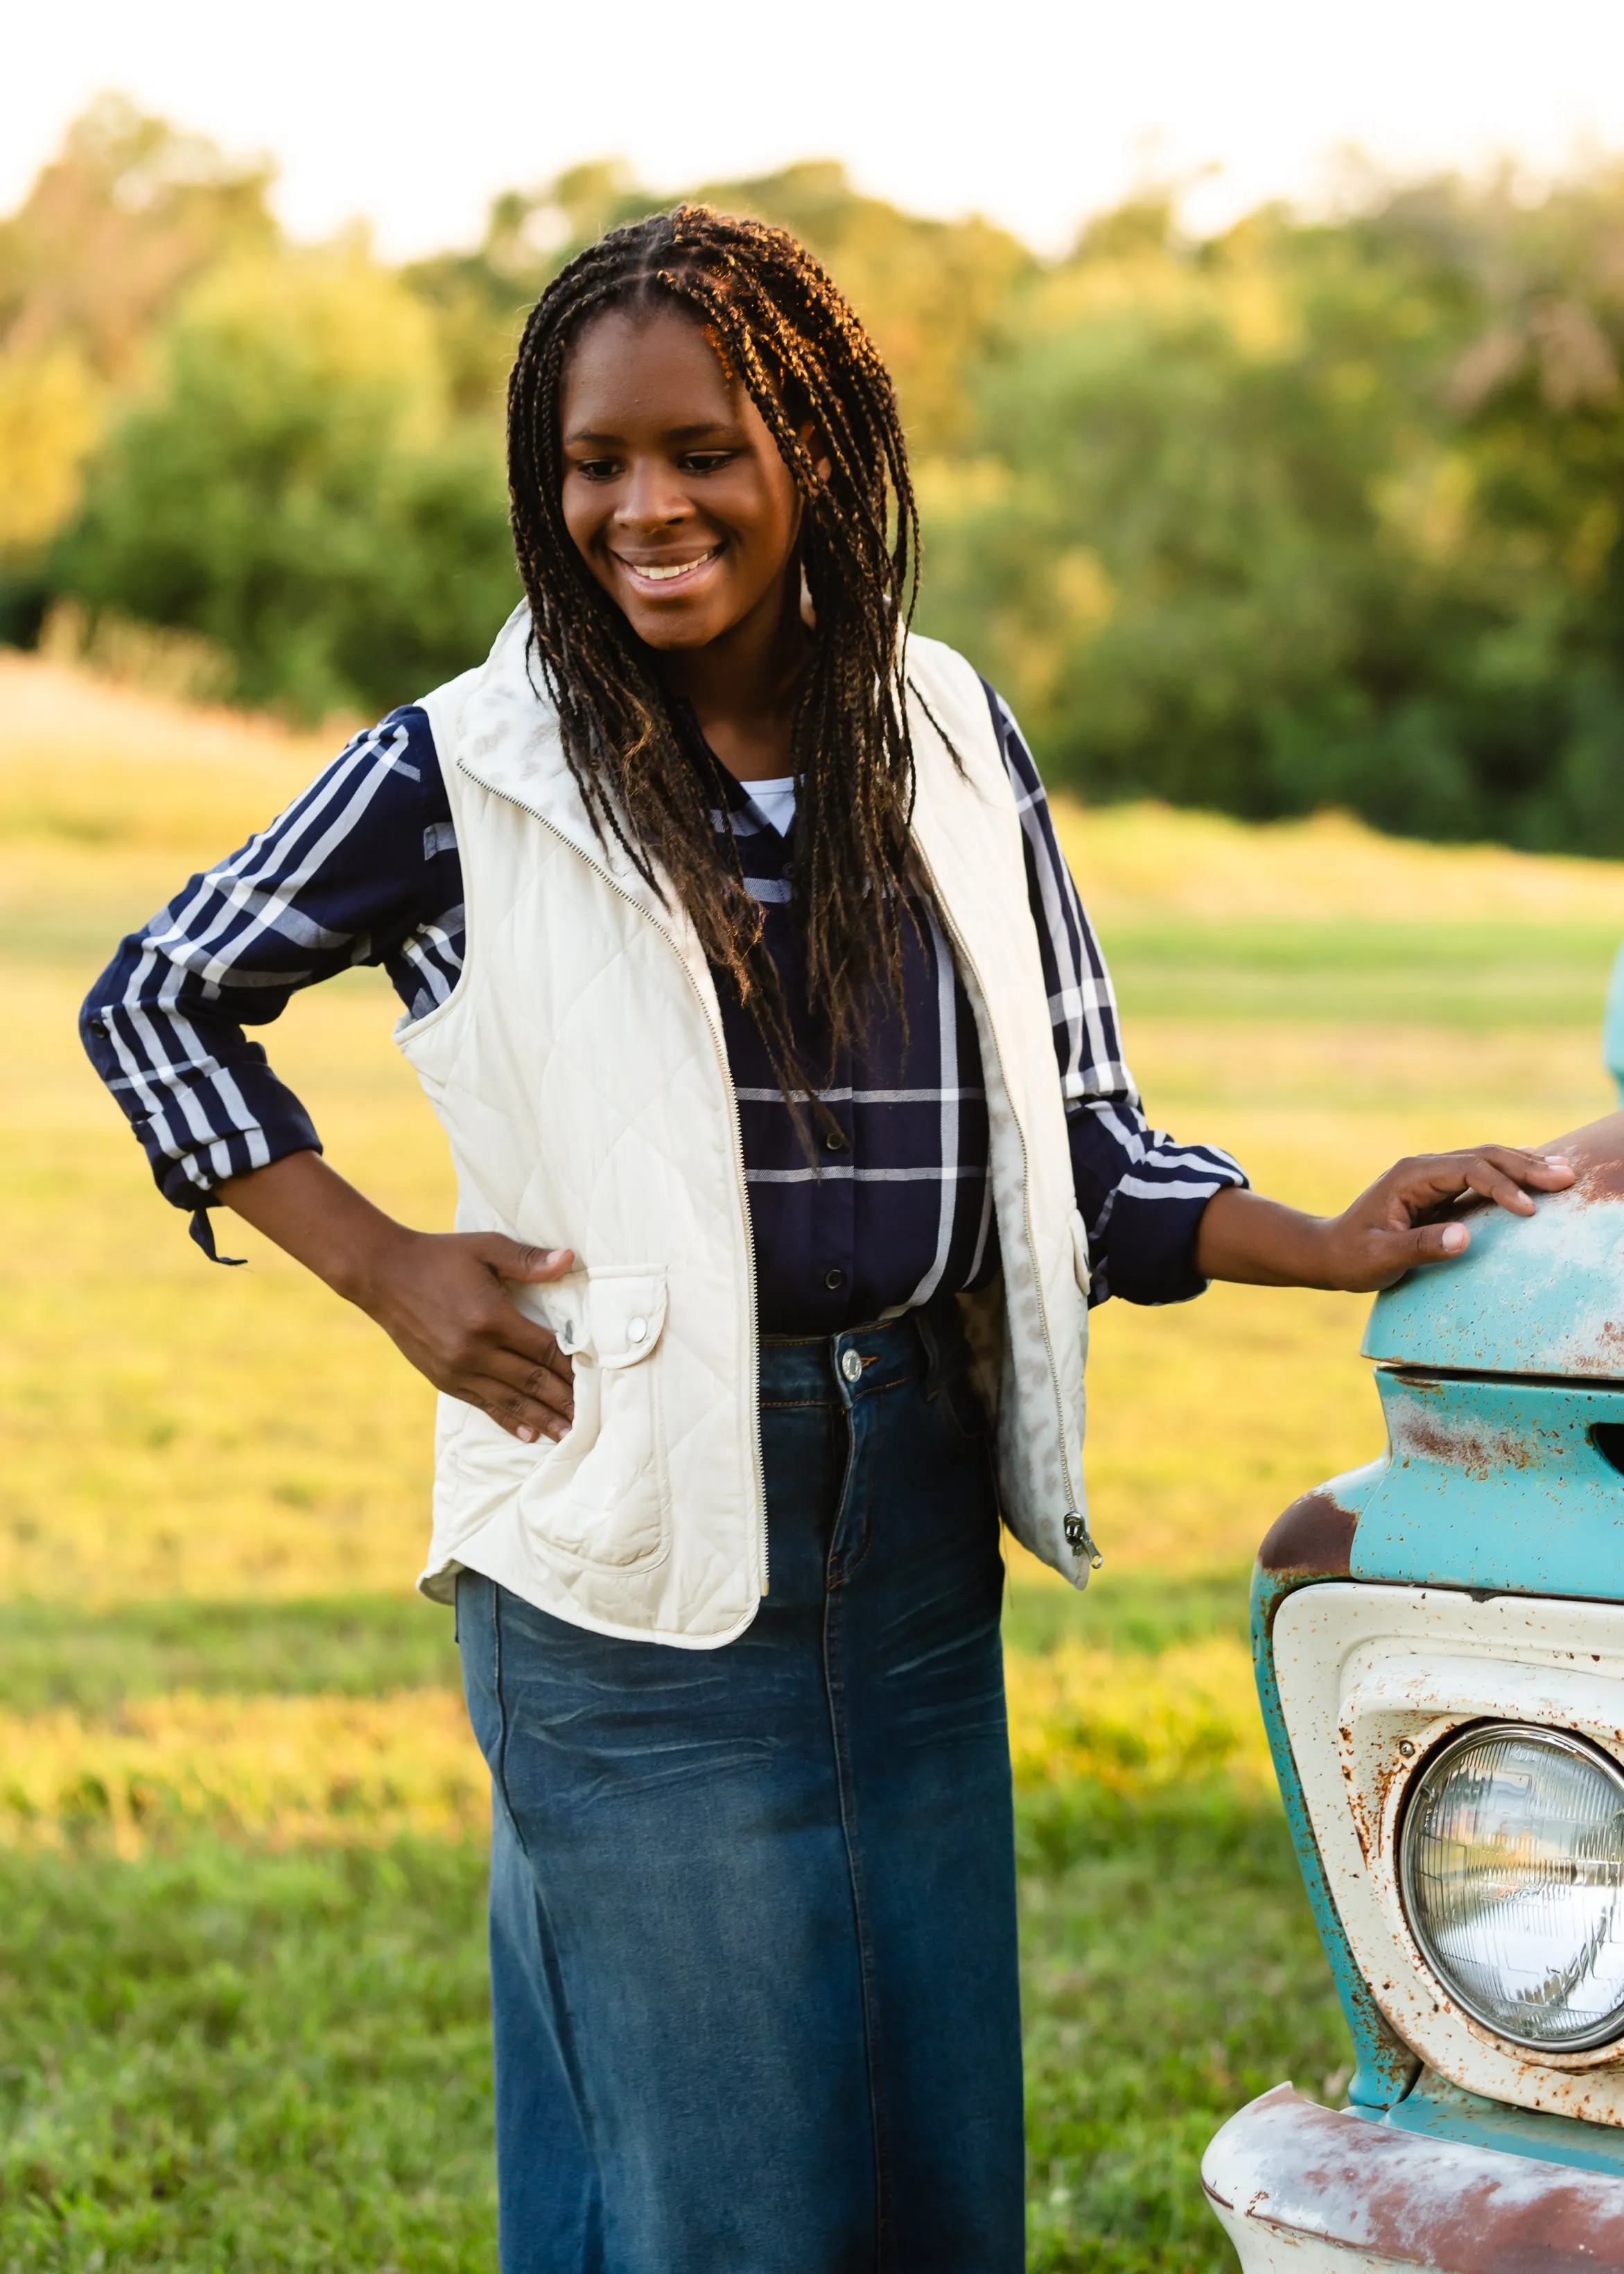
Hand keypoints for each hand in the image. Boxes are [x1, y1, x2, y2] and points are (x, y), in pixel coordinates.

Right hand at [353, 1229, 578, 1440]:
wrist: (382, 1274)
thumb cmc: (440, 1256)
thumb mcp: (486, 1248)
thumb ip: (528, 1260)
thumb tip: (569, 1259)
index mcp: (491, 1318)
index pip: (544, 1350)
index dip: (573, 1368)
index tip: (597, 1381)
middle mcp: (475, 1350)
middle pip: (532, 1381)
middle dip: (564, 1401)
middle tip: (592, 1420)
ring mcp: (458, 1369)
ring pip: (511, 1400)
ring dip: (541, 1418)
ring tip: (567, 1435)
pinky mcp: (444, 1379)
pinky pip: (483, 1405)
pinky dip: (509, 1420)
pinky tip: (528, 1434)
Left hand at [1311, 1145, 1575, 1290]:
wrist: (1329, 1252)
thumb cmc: (1352, 1257)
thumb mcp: (1380, 1258)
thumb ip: (1420, 1247)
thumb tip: (1465, 1237)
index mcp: (1410, 1177)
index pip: (1468, 1171)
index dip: (1502, 1186)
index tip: (1529, 1209)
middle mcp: (1423, 1168)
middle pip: (1483, 1157)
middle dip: (1525, 1166)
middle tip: (1565, 1178)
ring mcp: (1432, 1175)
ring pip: (1486, 1160)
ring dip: (1523, 1165)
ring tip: (1562, 1173)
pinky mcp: (1439, 1188)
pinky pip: (1480, 1174)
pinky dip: (1510, 1174)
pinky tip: (1534, 1173)